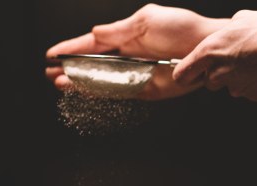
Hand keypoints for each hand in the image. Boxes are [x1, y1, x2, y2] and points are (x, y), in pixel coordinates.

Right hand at [46, 4, 227, 99]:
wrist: (205, 47)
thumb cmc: (183, 28)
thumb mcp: (146, 20)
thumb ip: (119, 30)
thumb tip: (95, 33)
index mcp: (126, 36)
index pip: (92, 44)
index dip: (72, 48)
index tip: (52, 54)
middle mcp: (127, 56)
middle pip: (92, 65)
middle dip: (71, 69)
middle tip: (51, 74)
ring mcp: (134, 73)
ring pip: (101, 81)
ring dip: (80, 83)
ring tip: (60, 84)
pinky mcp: (145, 89)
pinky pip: (118, 92)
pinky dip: (100, 93)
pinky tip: (84, 92)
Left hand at [173, 10, 256, 101]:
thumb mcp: (245, 18)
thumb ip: (229, 30)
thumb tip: (229, 32)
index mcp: (211, 51)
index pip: (183, 73)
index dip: (186, 74)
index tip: (188, 75)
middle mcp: (220, 72)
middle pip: (210, 82)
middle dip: (219, 74)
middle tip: (238, 59)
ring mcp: (238, 87)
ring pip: (233, 87)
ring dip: (240, 78)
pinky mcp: (255, 96)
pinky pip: (251, 92)